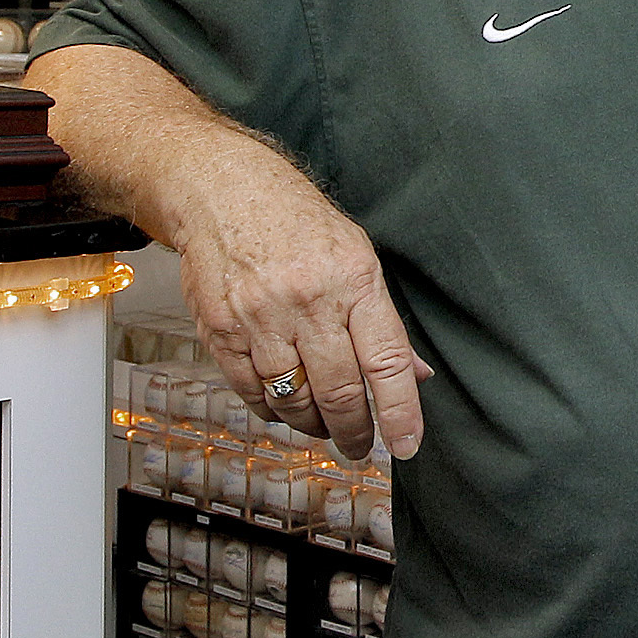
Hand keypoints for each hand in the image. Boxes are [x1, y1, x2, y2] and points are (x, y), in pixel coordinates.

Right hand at [169, 143, 434, 459]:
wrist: (222, 190)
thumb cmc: (295, 220)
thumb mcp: (356, 256)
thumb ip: (383, 321)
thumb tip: (416, 375)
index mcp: (353, 280)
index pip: (386, 362)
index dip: (400, 412)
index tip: (407, 444)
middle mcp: (307, 300)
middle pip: (339, 392)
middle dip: (355, 432)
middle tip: (360, 447)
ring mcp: (259, 317)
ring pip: (294, 400)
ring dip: (313, 425)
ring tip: (324, 426)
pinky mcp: (221, 330)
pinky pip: (252, 393)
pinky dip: (273, 410)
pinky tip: (286, 406)